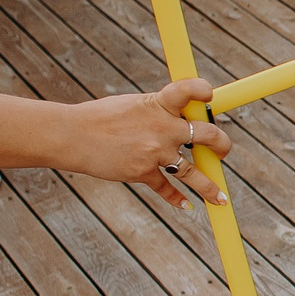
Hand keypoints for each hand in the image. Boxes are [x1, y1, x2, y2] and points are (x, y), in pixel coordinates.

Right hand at [62, 77, 234, 209]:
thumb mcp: (132, 105)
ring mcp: (155, 151)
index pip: (190, 90)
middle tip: (223, 151)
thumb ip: (157, 111)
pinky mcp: (143, 172)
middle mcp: (163, 127)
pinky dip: (176, 199)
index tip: (211, 97)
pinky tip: (185, 205)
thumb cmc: (100, 117)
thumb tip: (178, 117)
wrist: (71, 136)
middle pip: (207, 134)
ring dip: (209, 187)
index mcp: (159, 103)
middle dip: (221, 144)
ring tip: (221, 198)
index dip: (204, 92)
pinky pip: (165, 188)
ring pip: (193, 172)